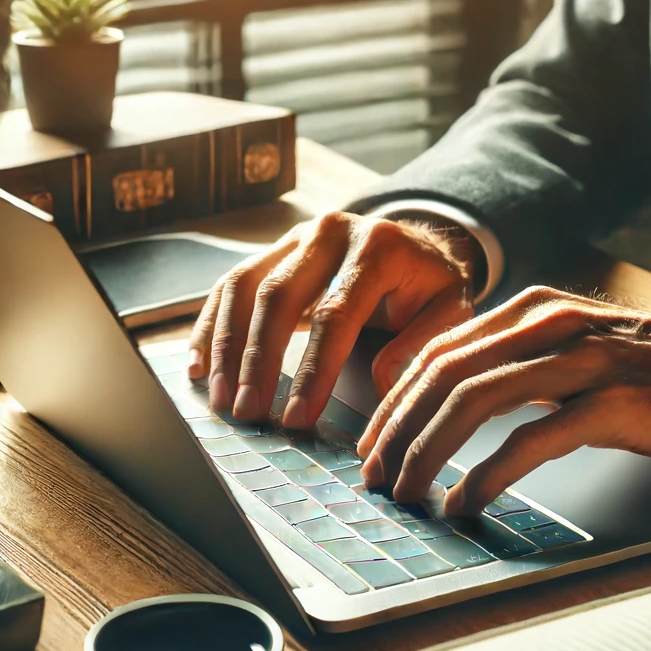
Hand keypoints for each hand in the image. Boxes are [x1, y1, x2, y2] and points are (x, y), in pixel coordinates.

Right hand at [187, 212, 480, 426]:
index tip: (296, 417)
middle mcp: (330, 232)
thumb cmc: (431, 286)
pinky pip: (231, 284)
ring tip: (221, 399)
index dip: (313, 369)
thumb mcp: (449, 310)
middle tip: (248, 413)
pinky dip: (210, 326)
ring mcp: (296, 236)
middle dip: (258, 360)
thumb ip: (420, 344)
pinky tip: (200, 366)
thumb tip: (382, 385)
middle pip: (279, 296)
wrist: (418, 245)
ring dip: (225, 346)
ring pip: (244, 287)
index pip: (336, 314)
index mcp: (378, 248)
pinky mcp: (274, 250)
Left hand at [357, 286, 650, 512]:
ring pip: (475, 401)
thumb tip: (465, 401)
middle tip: (376, 478)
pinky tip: (467, 503)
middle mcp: (553, 324)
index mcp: (538, 309)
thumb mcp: (585, 350)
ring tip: (408, 494)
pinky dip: (487, 475)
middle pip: (445, 374)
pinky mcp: (615, 402)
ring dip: (428, 453)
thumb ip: (527, 365)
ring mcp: (584, 360)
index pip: (441, 352)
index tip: (375, 445)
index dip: (396, 402)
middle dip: (398, 431)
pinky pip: (531, 440)